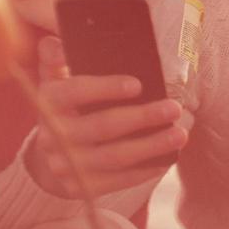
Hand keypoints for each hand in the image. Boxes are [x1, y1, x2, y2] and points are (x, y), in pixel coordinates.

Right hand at [26, 37, 191, 198]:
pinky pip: (117, 181)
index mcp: (49, 102)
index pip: (75, 91)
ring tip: (181, 134)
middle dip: (142, 118)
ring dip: (151, 146)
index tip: (138, 84)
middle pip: (102, 126)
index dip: (105, 88)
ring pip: (114, 157)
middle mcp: (53, 136)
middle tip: (174, 108)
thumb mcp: (55, 80)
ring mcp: (64, 165)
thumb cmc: (65, 108)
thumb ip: (57, 58)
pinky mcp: (78, 188)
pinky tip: (167, 158)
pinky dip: (145, 170)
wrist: (48, 157)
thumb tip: (57, 40)